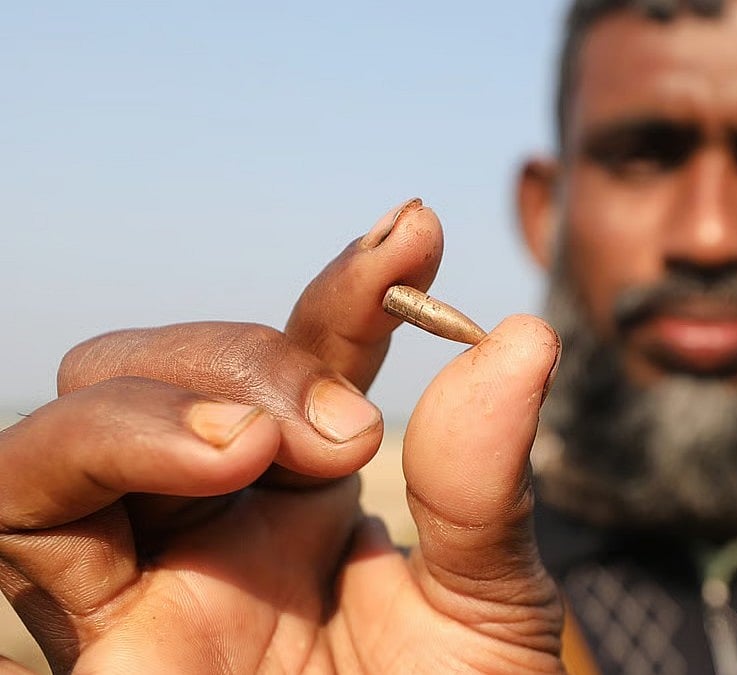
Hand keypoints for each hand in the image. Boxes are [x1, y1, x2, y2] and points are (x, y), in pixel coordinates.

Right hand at [0, 202, 563, 672]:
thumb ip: (485, 482)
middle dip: (250, 355)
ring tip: (260, 446)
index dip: (354, 283)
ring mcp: (145, 569)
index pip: (309, 353)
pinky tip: (206, 464)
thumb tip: (525, 336)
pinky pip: (16, 508)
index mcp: (315, 497)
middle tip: (343, 430)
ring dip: (163, 392)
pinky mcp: (89, 634)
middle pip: (170, 358)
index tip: (417, 231)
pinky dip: (88, 453)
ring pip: (74, 406)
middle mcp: (219, 518)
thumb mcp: (491, 607)